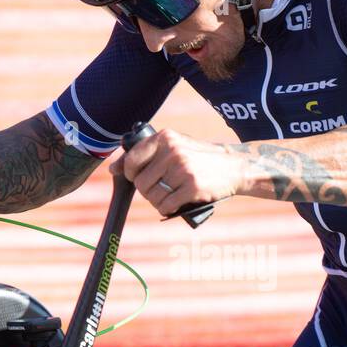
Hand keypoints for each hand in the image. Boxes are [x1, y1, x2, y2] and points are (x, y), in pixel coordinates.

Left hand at [108, 128, 244, 216]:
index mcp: (165, 137)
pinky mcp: (192, 187)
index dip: (132, 174)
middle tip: (160, 189)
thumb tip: (112, 169)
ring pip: (153, 196)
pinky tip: (176, 203)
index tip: (141, 177)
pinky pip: (166, 206)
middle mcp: (173, 151)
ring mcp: (183, 169)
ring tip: (170, 196)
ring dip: (158, 202)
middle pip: (141, 182)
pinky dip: (167, 209)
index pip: (132, 160)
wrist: (234, 167)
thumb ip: (145, 154)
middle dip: (147, 191)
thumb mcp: (174, 146)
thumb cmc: (199, 158)